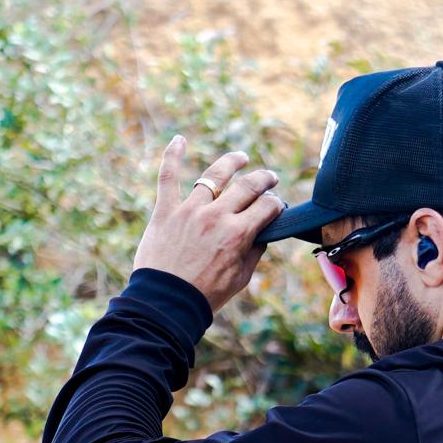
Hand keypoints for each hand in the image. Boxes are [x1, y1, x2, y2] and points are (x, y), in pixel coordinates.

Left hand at [133, 136, 285, 313]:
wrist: (167, 303)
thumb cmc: (206, 295)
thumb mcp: (241, 278)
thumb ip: (254, 252)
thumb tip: (262, 234)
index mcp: (238, 234)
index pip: (266, 207)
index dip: (275, 205)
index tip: (276, 207)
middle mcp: (216, 216)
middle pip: (247, 186)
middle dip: (264, 179)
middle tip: (270, 178)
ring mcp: (190, 210)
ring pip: (213, 175)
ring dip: (231, 163)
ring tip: (241, 158)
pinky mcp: (166, 211)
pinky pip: (168, 177)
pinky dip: (173, 156)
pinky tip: (178, 140)